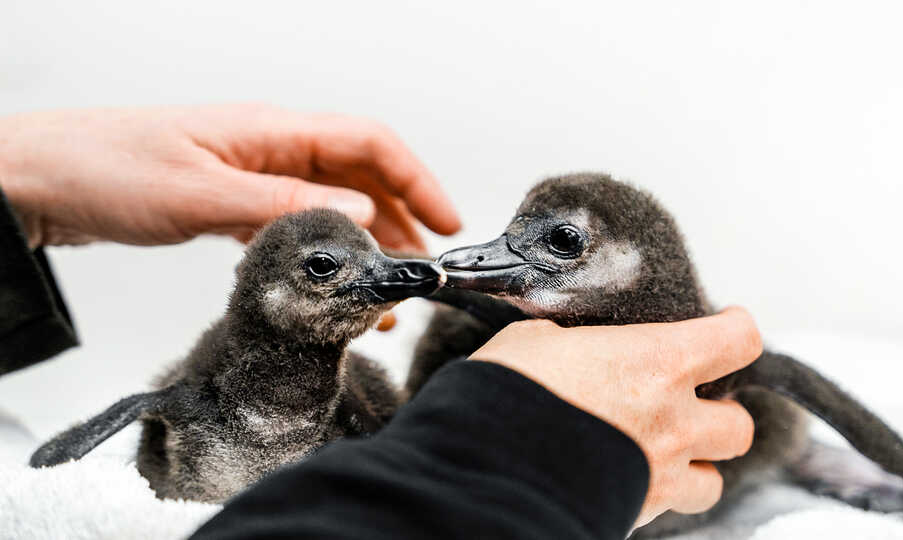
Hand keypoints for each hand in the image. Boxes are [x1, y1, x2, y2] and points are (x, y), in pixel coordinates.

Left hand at [0, 105, 459, 249]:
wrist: (38, 179)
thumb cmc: (104, 169)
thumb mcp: (200, 193)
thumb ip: (284, 205)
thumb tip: (359, 211)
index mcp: (271, 130)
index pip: (368, 143)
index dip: (416, 179)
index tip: (446, 222)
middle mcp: (272, 149)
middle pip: (360, 178)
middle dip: (399, 223)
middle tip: (417, 273)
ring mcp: (255, 176)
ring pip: (331, 205)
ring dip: (361, 247)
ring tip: (379, 294)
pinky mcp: (235, 203)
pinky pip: (295, 225)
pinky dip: (319, 254)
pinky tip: (326, 284)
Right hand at [469, 307, 759, 525]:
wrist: (489, 465)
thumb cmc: (511, 393)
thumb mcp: (534, 340)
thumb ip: (567, 340)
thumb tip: (564, 343)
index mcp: (657, 363)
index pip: (737, 341)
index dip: (738, 329)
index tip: (729, 324)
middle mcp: (672, 422)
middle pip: (739, 425)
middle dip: (722, 415)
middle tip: (695, 403)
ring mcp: (657, 474)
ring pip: (714, 482)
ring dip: (697, 466)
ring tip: (668, 453)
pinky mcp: (635, 513)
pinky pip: (666, 510)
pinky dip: (656, 494)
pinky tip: (626, 475)